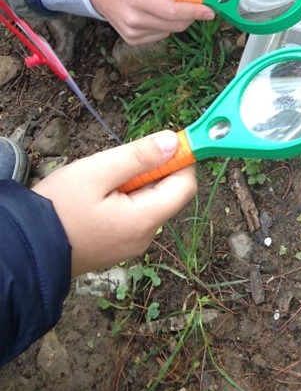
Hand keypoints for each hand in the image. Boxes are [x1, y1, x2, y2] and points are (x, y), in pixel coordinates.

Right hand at [33, 131, 196, 276]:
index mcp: (143, 221)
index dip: (182, 159)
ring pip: (150, 203)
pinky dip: (126, 198)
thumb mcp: (97, 172)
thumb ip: (139, 156)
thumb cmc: (58, 208)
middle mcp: (144, 237)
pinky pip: (134, 215)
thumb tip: (174, 142)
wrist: (24, 250)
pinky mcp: (117, 246)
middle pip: (168, 194)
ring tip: (103, 181)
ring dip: (137, 183)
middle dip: (154, 170)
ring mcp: (130, 245)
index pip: (185, 186)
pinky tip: (98, 196)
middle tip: (120, 162)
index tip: (168, 140)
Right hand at [86, 0, 214, 45]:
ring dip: (176, 18)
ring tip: (163, 2)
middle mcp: (134, 20)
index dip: (195, 11)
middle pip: (176, 24)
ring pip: (171, 30)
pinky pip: (161, 35)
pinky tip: (154, 12)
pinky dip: (165, 24)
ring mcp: (132, 33)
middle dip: (190, 13)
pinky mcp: (132, 40)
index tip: (211, 10)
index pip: (173, 11)